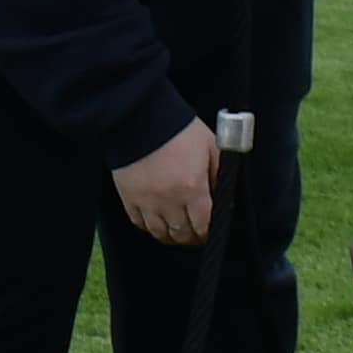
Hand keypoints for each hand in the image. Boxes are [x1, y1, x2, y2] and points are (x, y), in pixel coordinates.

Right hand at [111, 122, 219, 247]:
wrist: (140, 115)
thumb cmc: (179, 128)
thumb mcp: (210, 146)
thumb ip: (220, 174)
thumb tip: (223, 198)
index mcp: (192, 187)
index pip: (204, 225)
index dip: (209, 231)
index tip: (210, 229)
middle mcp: (169, 200)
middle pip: (182, 234)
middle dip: (192, 237)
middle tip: (196, 232)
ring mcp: (146, 201)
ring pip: (160, 234)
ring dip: (171, 235)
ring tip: (177, 229)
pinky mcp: (128, 197)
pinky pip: (139, 223)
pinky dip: (150, 226)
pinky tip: (157, 220)